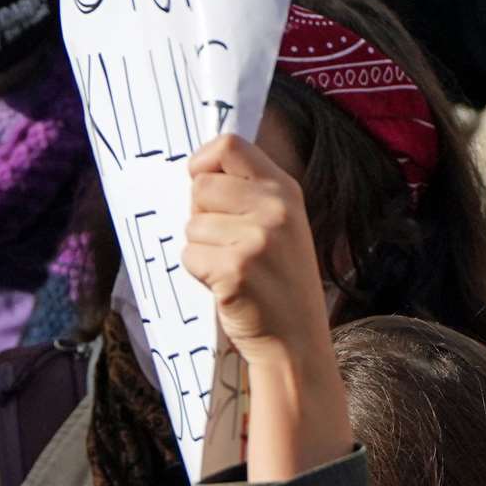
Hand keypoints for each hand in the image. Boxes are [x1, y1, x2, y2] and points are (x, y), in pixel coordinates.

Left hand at [183, 134, 352, 480]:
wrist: (296, 339)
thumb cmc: (280, 282)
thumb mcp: (281, 226)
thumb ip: (249, 195)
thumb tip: (197, 173)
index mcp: (285, 190)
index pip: (229, 146)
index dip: (203, 162)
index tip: (199, 183)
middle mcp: (274, 209)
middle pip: (201, 187)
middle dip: (200, 215)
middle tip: (225, 244)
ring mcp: (255, 240)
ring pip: (191, 226)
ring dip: (201, 250)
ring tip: (231, 270)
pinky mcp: (234, 271)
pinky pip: (189, 257)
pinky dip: (199, 274)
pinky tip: (227, 287)